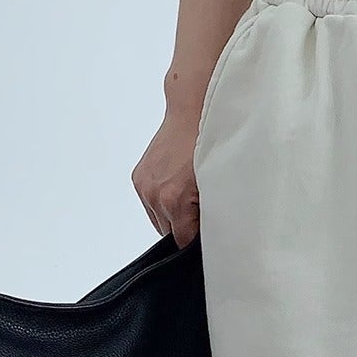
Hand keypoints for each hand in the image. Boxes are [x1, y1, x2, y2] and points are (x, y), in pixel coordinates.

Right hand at [132, 106, 200, 245]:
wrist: (192, 115)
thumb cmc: (209, 145)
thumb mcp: (218, 184)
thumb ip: (211, 213)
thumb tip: (212, 231)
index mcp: (173, 199)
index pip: (182, 241)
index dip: (197, 240)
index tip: (208, 234)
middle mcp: (154, 194)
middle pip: (169, 232)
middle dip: (185, 226)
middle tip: (202, 207)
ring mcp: (144, 186)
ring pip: (159, 218)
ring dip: (173, 214)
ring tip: (189, 192)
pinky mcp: (139, 178)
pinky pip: (151, 202)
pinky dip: (163, 200)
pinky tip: (178, 185)